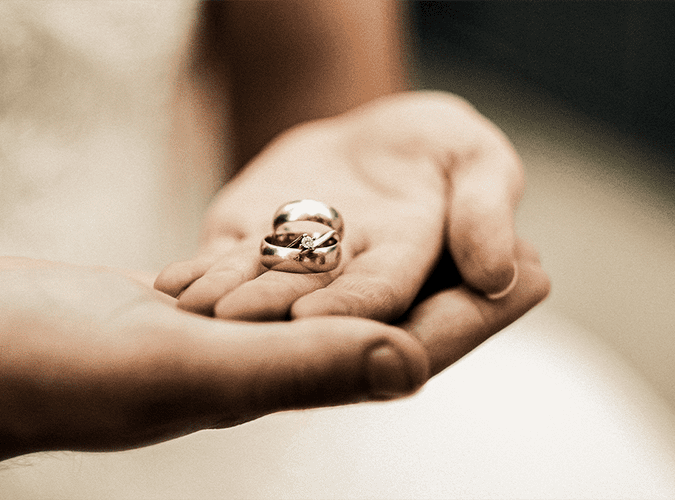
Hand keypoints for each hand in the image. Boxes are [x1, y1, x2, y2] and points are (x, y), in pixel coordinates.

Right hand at [0, 251, 546, 474]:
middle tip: (510, 246)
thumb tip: (406, 365)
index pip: (396, 350)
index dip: (474, 317)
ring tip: (436, 231)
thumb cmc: (51, 371)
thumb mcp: (182, 366)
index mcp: (269, 385)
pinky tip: (329, 237)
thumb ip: (296, 366)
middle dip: (446, 289)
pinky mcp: (179, 311)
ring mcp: (217, 340)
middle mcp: (255, 368)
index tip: (538, 274)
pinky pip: (268, 283)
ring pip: (327, 302)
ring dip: (385, 268)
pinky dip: (311, 256)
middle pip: (376, 324)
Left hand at [155, 91, 525, 321]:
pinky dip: (200, 277)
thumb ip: (487, 209)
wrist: (372, 138)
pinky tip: (172, 284)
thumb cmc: (437, 150)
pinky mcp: (251, 255)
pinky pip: (225, 269)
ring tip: (193, 306)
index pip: (385, 297)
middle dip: (274, 315)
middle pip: (311, 304)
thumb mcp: (477, 162)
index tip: (317, 317)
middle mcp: (347, 285)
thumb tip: (502, 274)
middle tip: (235, 321)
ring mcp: (294, 276)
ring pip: (260, 292)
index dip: (353, 308)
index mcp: (410, 269)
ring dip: (228, 302)